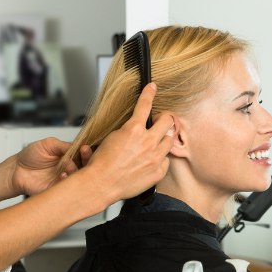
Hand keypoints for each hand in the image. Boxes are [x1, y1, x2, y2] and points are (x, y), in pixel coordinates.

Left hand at [10, 137, 89, 196]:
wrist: (16, 170)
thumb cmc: (30, 156)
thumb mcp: (48, 144)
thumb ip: (64, 145)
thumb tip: (78, 146)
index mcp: (69, 156)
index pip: (84, 155)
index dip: (88, 152)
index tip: (85, 148)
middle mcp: (69, 168)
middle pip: (87, 167)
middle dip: (87, 160)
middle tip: (82, 154)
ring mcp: (65, 179)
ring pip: (79, 178)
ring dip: (76, 170)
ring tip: (66, 164)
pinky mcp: (58, 190)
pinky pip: (69, 188)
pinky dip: (68, 181)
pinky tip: (62, 176)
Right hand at [83, 83, 175, 200]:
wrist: (101, 184)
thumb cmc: (102, 163)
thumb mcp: (112, 137)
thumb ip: (129, 129)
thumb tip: (137, 125)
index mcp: (134, 130)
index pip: (145, 104)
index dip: (149, 93)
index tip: (152, 87)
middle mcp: (148, 142)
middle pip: (168, 121)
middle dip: (163, 119)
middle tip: (158, 122)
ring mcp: (155, 157)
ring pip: (170, 140)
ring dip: (163, 139)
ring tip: (154, 143)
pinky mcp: (158, 171)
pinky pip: (166, 160)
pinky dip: (160, 158)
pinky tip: (150, 160)